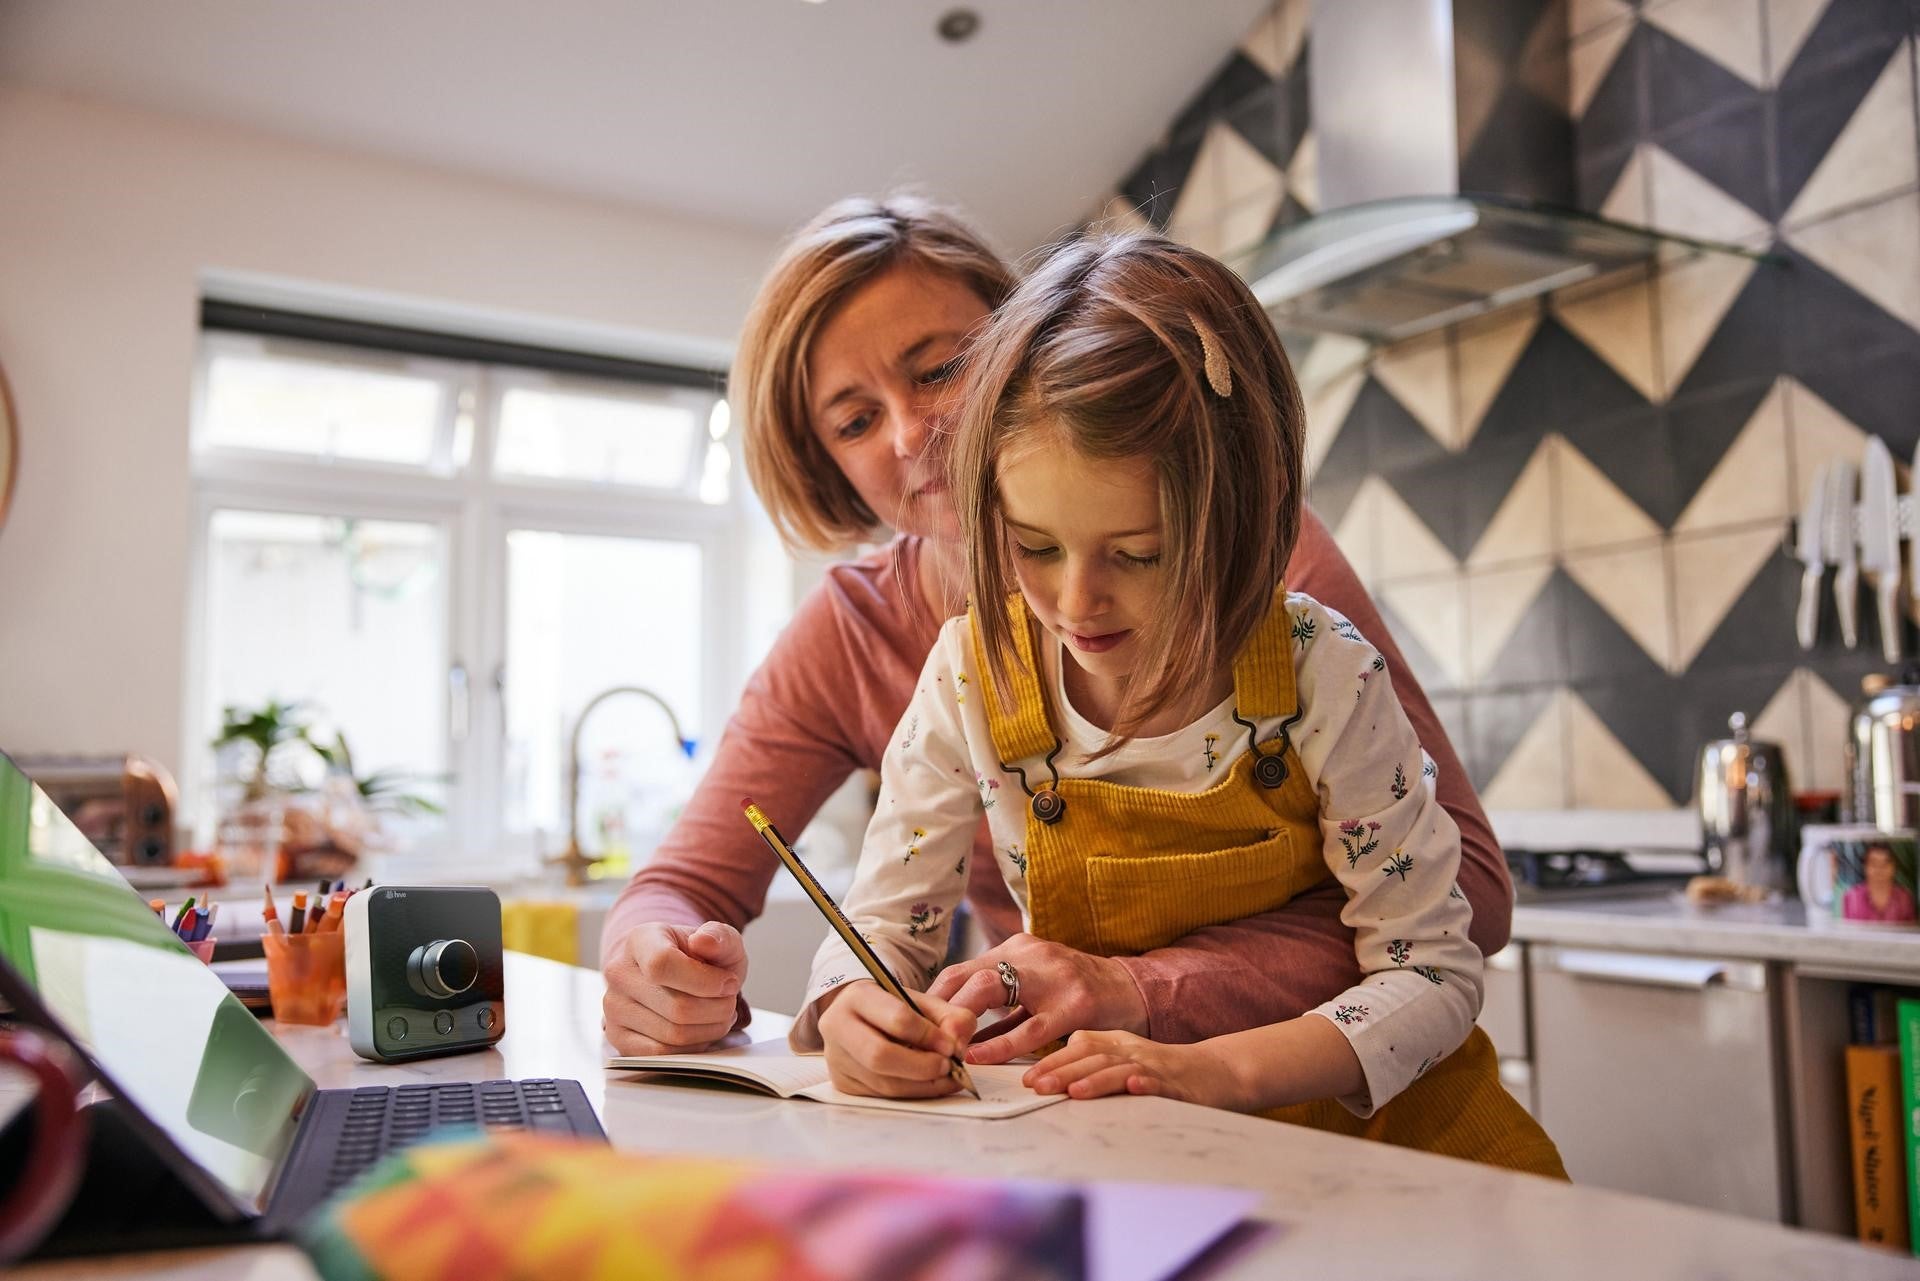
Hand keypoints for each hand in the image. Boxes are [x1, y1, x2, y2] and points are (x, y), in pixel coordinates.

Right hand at [602, 921, 747, 1054]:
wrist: (678, 976)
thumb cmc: (699, 959)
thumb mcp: (719, 941)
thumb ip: (720, 937)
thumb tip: (704, 941)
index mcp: (640, 940)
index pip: (663, 965)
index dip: (705, 981)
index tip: (728, 983)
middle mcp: (619, 973)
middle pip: (677, 1007)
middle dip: (717, 1009)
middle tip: (729, 1001)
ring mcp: (614, 1008)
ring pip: (673, 1034)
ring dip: (710, 1029)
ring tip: (720, 1015)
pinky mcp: (618, 1037)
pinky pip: (661, 1054)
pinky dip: (692, 1047)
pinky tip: (702, 1031)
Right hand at [817, 980, 976, 1098]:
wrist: (861, 1017)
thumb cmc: (893, 1008)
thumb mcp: (923, 1001)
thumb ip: (950, 1016)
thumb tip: (959, 1044)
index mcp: (857, 996)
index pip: (897, 1019)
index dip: (929, 1035)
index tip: (952, 1045)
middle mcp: (838, 1026)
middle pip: (881, 1056)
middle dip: (922, 1066)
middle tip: (949, 1067)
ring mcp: (836, 1058)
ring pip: (883, 1083)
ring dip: (922, 1085)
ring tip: (948, 1078)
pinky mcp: (843, 1083)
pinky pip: (882, 1096)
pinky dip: (912, 1093)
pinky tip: (930, 1085)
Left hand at [926, 933, 1147, 1064]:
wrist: (1134, 991)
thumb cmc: (1078, 994)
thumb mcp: (1035, 990)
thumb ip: (1000, 1007)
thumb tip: (954, 1030)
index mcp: (1019, 949)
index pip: (963, 969)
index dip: (934, 998)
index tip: (915, 1025)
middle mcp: (1032, 954)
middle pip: (970, 977)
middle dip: (941, 1009)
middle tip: (922, 1038)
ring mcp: (1054, 977)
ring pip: (993, 992)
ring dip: (963, 1023)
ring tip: (943, 1048)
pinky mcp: (1075, 1005)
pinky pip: (1028, 1028)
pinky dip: (1000, 1045)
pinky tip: (980, 1058)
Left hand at [1024, 1029, 1248, 1109]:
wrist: (1217, 1072)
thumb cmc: (1164, 1071)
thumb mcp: (1125, 1059)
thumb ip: (1094, 1060)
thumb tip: (1053, 1068)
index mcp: (1118, 1044)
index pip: (1080, 1046)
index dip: (1053, 1061)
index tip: (1027, 1079)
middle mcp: (1133, 1051)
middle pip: (1094, 1057)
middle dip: (1063, 1071)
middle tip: (1036, 1086)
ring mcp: (1156, 1067)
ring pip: (1122, 1070)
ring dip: (1096, 1079)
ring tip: (1073, 1091)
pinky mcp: (1179, 1086)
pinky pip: (1161, 1083)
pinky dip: (1146, 1085)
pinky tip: (1134, 1088)